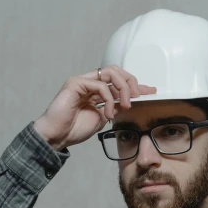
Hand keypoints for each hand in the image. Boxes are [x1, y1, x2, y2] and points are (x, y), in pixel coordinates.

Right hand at [33, 66, 156, 150]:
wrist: (56, 136)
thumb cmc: (74, 129)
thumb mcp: (101, 118)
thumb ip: (114, 108)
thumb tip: (130, 103)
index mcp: (96, 91)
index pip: (119, 81)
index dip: (136, 85)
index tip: (151, 92)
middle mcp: (90, 83)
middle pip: (117, 71)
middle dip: (131, 82)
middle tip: (137, 98)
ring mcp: (82, 81)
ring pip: (110, 73)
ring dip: (123, 88)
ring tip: (125, 105)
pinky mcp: (75, 83)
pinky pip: (100, 84)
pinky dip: (109, 99)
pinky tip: (108, 113)